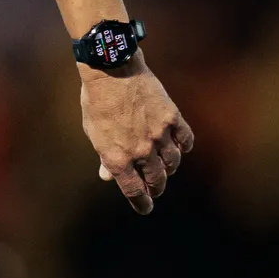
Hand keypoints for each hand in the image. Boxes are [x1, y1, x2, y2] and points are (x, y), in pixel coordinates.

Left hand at [82, 61, 193, 214]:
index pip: (134, 191)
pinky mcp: (172, 117)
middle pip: (156, 180)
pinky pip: (185, 140)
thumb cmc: (97, 101)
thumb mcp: (93, 133)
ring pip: (172, 163)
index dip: (141, 203)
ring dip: (169, 169)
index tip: (145, 208)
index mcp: (118, 158)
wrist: (111, 69)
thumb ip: (105, 157)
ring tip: (165, 168)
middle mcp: (140, 151)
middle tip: (155, 189)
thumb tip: (108, 176)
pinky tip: (180, 147)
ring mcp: (158, 135)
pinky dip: (184, 146)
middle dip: (156, 188)